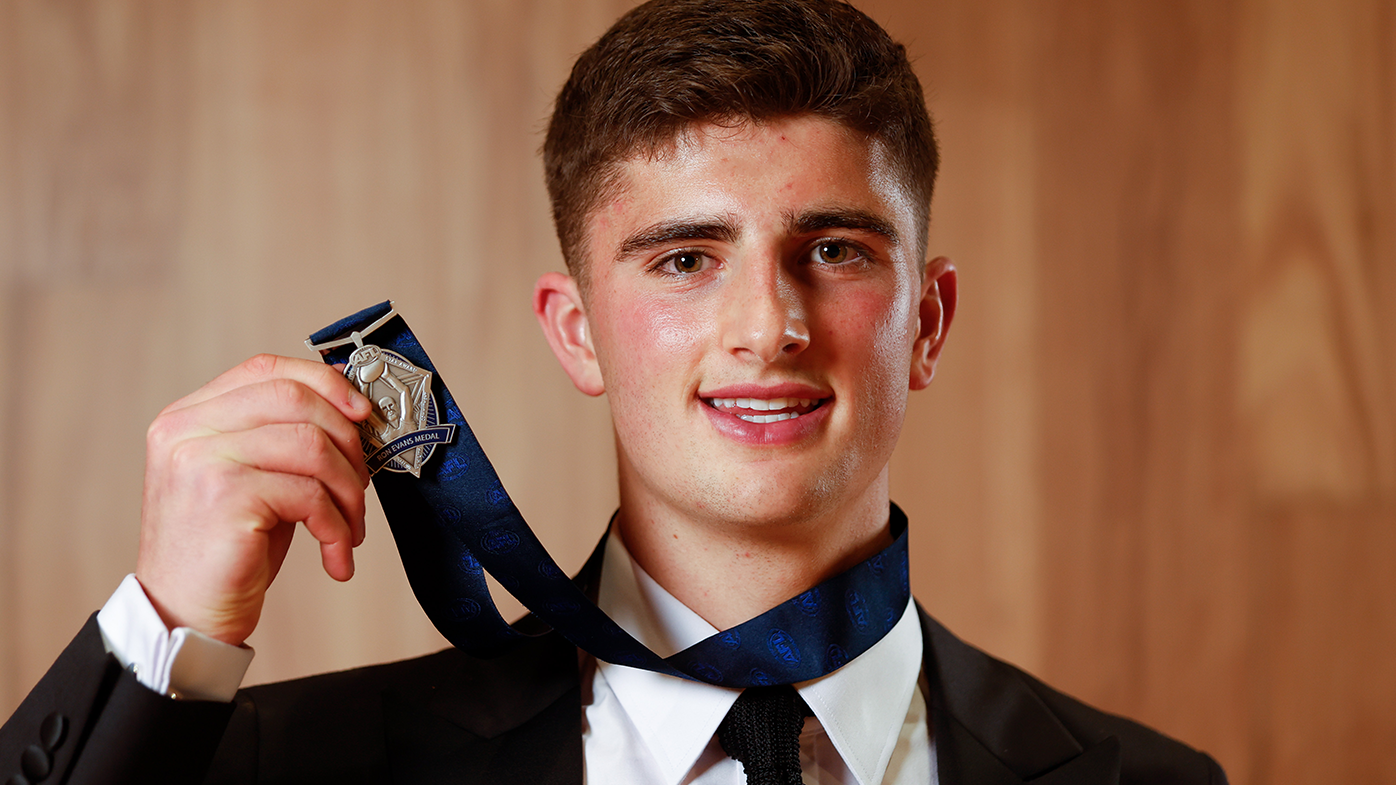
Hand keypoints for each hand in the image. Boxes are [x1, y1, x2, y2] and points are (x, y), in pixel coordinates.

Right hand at [135, 354, 372, 645]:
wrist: (184, 616)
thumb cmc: (227, 550)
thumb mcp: (251, 479)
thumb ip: (281, 438)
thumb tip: (353, 412)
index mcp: (189, 416)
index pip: (266, 369)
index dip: (324, 382)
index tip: (361, 411)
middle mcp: (187, 430)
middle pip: (295, 398)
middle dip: (347, 439)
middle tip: (362, 484)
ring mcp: (202, 460)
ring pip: (311, 445)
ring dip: (349, 490)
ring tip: (351, 527)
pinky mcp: (225, 497)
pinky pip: (309, 494)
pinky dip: (337, 526)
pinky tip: (336, 554)